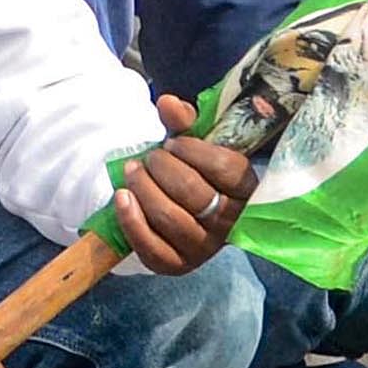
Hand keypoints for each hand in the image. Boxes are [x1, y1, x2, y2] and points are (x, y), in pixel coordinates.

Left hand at [109, 91, 260, 275]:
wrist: (183, 210)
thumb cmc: (194, 172)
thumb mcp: (194, 144)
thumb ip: (184, 122)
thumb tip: (167, 102)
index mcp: (245, 190)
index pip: (225, 168)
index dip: (193, 150)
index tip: (172, 143)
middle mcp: (230, 223)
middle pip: (193, 192)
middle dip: (162, 167)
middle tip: (150, 158)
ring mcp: (204, 248)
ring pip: (169, 216)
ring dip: (143, 188)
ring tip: (133, 172)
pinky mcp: (177, 265)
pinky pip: (151, 246)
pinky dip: (131, 219)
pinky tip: (122, 198)